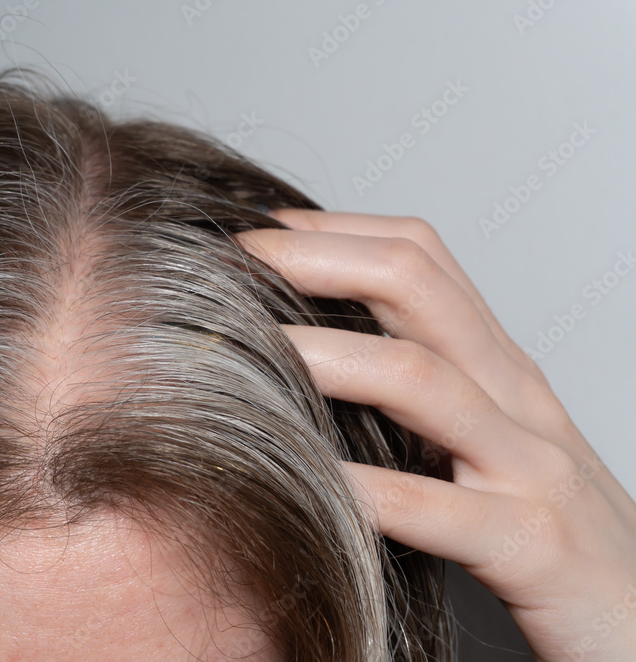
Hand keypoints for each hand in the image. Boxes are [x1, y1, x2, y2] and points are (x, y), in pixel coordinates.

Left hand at [236, 209, 635, 661]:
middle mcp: (513, 395)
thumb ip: (414, 391)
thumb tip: (311, 354)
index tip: (254, 235)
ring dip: (326, 355)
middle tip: (234, 262)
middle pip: (416, 289)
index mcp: (495, 365)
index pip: (418, 258)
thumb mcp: (482, 435)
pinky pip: (436, 508)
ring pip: (422, 379)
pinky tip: (306, 477)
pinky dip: (365, 488)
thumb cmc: (543, 520)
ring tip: (247, 346)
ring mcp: (526, 465)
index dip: (332, 233)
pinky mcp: (530, 544)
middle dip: (317, 263)